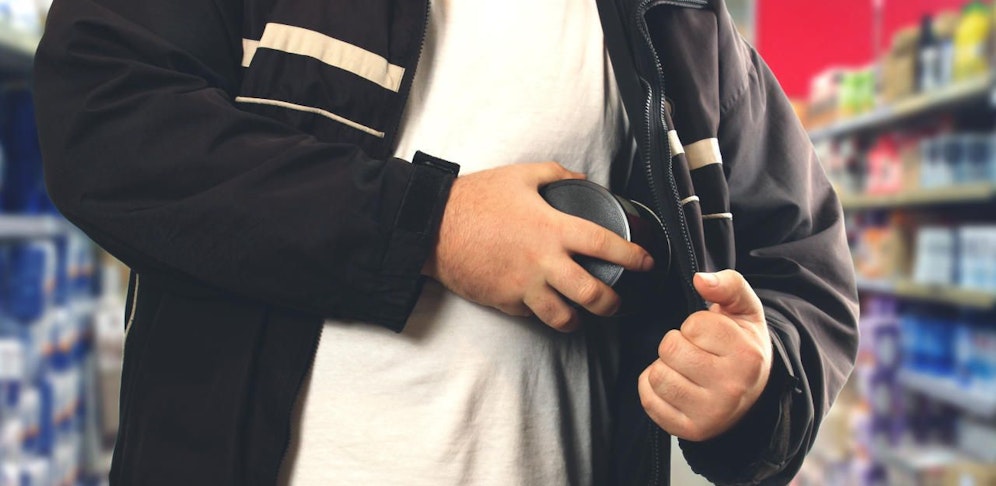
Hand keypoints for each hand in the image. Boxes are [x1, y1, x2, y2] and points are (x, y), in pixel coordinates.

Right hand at [422, 162, 653, 330]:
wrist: (433, 227)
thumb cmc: (475, 199)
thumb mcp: (521, 175)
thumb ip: (557, 174)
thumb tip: (582, 178)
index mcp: (553, 228)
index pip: (605, 245)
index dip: (633, 256)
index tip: (646, 263)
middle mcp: (544, 261)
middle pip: (592, 295)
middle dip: (612, 304)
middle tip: (617, 303)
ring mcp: (524, 285)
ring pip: (564, 317)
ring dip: (579, 319)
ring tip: (583, 315)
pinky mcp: (505, 300)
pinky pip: (532, 314)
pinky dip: (542, 312)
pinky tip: (544, 304)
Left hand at [638, 270, 771, 441]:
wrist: (754, 394)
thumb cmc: (742, 346)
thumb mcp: (745, 310)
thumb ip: (728, 285)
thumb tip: (701, 279)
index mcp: (747, 355)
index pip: (694, 324)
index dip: (696, 324)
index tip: (710, 335)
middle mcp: (731, 388)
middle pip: (670, 348)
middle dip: (677, 343)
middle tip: (695, 351)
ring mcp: (711, 413)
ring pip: (658, 375)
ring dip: (663, 366)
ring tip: (684, 368)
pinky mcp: (690, 430)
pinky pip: (649, 400)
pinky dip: (653, 388)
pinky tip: (675, 384)